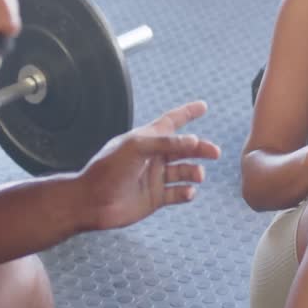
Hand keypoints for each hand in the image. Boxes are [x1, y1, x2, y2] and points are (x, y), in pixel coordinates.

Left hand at [77, 100, 221, 230]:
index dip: (187, 113)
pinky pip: (178, 193)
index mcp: (147, 139)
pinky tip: (188, 192)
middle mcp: (153, 157)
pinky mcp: (156, 198)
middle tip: (215, 152)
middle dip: (201, 148)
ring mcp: (156, 177)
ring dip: (195, 172)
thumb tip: (195, 140)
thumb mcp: (136, 147)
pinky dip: (187, 192)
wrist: (92, 201)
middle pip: (185, 148)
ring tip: (198, 175)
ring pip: (185, 171)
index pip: (171, 122)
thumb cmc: (109, 168)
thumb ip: (166, 143)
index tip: (204, 106)